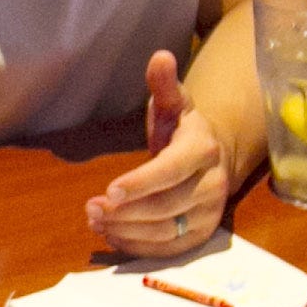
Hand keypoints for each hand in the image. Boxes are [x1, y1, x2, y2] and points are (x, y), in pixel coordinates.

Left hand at [89, 50, 229, 258]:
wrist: (215, 158)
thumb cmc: (183, 129)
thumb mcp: (173, 103)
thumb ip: (164, 84)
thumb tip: (159, 56)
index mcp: (203, 149)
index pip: (171, 170)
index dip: (141, 183)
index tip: (109, 190)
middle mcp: (212, 185)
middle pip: (166, 206)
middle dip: (125, 211)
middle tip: (91, 208)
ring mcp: (209, 214)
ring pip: (165, 231)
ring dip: (126, 231)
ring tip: (96, 220)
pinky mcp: (201, 236)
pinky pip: (168, 250)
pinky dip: (138, 247)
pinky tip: (112, 235)